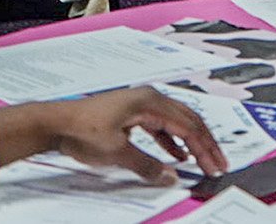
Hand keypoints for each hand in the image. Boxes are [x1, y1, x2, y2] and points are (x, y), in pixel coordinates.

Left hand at [45, 88, 225, 184]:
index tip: (215, 165)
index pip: (188, 126)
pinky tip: (177, 154)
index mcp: (150, 102)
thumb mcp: (118, 152)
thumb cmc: (83, 130)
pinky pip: (162, 125)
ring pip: (177, 122)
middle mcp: (149, 98)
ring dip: (191, 142)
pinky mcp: (133, 112)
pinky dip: (173, 140)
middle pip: (188, 120)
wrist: (57, 123)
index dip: (205, 148)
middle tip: (219, 163)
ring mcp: (141, 104)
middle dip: (205, 143)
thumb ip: (148, 165)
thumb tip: (171, 177)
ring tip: (203, 160)